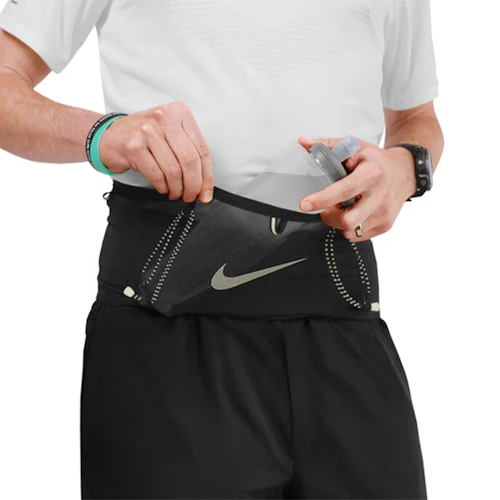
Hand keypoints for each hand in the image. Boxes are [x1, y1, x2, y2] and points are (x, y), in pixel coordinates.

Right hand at [98, 102, 213, 202]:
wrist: (109, 135)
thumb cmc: (144, 137)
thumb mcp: (170, 134)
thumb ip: (189, 152)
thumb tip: (205, 185)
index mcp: (179, 112)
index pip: (202, 150)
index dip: (207, 176)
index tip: (206, 193)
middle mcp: (164, 118)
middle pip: (190, 161)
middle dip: (193, 185)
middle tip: (190, 196)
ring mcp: (148, 131)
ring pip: (174, 170)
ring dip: (177, 188)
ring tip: (175, 193)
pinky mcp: (134, 146)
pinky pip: (157, 175)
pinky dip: (163, 186)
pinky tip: (163, 188)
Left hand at [297, 136, 416, 241]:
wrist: (404, 172)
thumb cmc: (376, 161)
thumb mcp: (354, 147)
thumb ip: (327, 145)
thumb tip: (303, 142)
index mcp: (372, 174)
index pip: (345, 191)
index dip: (322, 199)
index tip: (305, 204)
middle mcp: (380, 196)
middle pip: (348, 220)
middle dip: (329, 217)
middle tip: (326, 207)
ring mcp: (384, 214)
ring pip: (350, 231)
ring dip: (338, 222)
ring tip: (342, 208)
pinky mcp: (385, 225)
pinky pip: (357, 236)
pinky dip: (348, 228)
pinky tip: (352, 213)